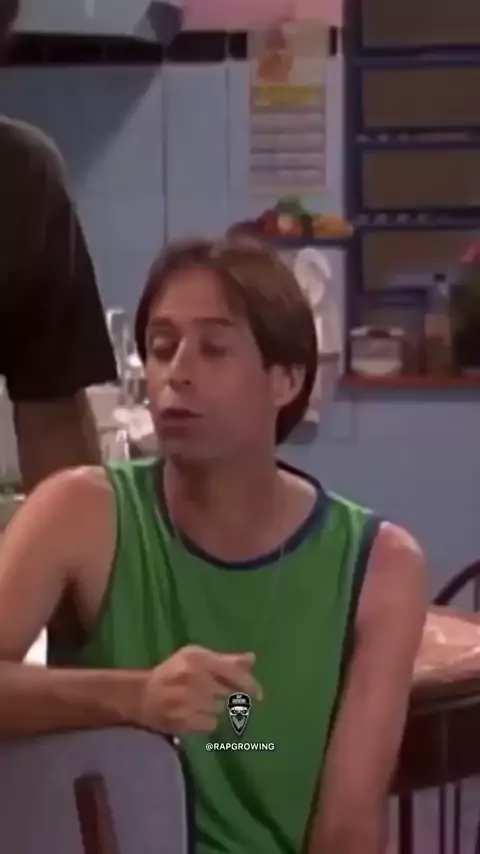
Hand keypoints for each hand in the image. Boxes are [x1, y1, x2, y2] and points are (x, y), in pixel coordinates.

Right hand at [140, 645, 261, 734]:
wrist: (141, 695)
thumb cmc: (173, 673)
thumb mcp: (196, 658)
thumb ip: (225, 661)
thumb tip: (252, 659)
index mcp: (197, 658)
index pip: (233, 673)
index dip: (249, 684)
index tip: (258, 695)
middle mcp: (193, 677)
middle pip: (227, 693)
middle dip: (224, 695)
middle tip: (209, 693)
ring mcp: (187, 700)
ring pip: (218, 709)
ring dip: (212, 708)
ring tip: (194, 702)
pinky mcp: (183, 720)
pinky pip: (210, 724)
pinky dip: (204, 721)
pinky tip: (191, 714)